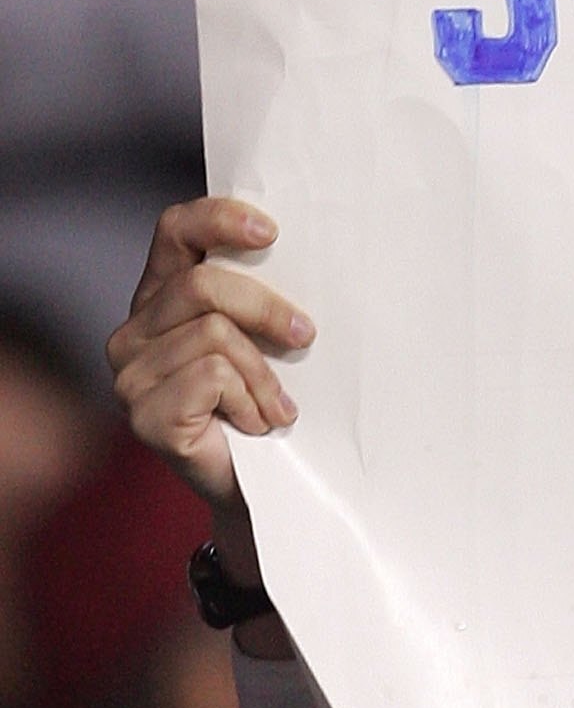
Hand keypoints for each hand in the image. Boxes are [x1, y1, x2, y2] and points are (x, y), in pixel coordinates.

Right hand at [106, 198, 313, 593]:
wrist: (265, 489)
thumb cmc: (268, 408)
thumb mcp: (267, 341)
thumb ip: (258, 297)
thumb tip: (301, 249)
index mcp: (161, 298)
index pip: (175, 230)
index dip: (219, 218)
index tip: (272, 232)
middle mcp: (134, 332)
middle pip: (204, 285)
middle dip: (267, 308)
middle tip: (307, 336)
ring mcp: (132, 375)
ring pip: (214, 335)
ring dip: (264, 375)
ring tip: (278, 408)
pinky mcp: (145, 416)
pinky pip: (212, 377)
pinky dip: (250, 400)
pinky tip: (258, 425)